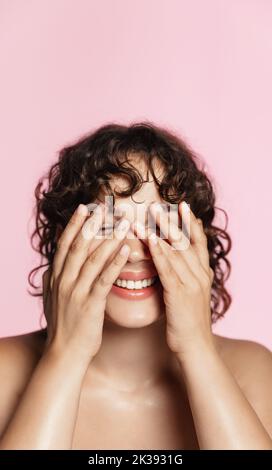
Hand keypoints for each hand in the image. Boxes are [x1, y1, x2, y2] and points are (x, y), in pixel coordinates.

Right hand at [42, 203, 130, 363]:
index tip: (84, 207)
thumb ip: (54, 281)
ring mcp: (75, 292)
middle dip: (92, 224)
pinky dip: (114, 262)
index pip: (64, 244)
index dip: (75, 224)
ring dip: (109, 238)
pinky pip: (104, 279)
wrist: (64, 355)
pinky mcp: (90, 304)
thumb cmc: (64, 327)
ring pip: (93, 258)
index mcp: (55, 277)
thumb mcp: (53, 300)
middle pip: (78, 245)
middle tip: (106, 205)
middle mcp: (63, 280)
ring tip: (123, 222)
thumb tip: (52, 267)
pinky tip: (126, 250)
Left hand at [132, 201, 213, 357]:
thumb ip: (186, 277)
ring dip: (163, 230)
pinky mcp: (179, 294)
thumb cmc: (188, 323)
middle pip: (186, 241)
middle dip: (174, 220)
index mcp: (203, 274)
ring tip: (151, 213)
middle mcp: (200, 275)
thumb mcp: (191, 296)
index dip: (190, 223)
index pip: (198, 243)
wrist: (196, 348)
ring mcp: (191, 283)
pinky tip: (150, 239)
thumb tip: (178, 264)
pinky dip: (159, 251)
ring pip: (176, 250)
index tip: (182, 207)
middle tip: (162, 203)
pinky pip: (167, 268)